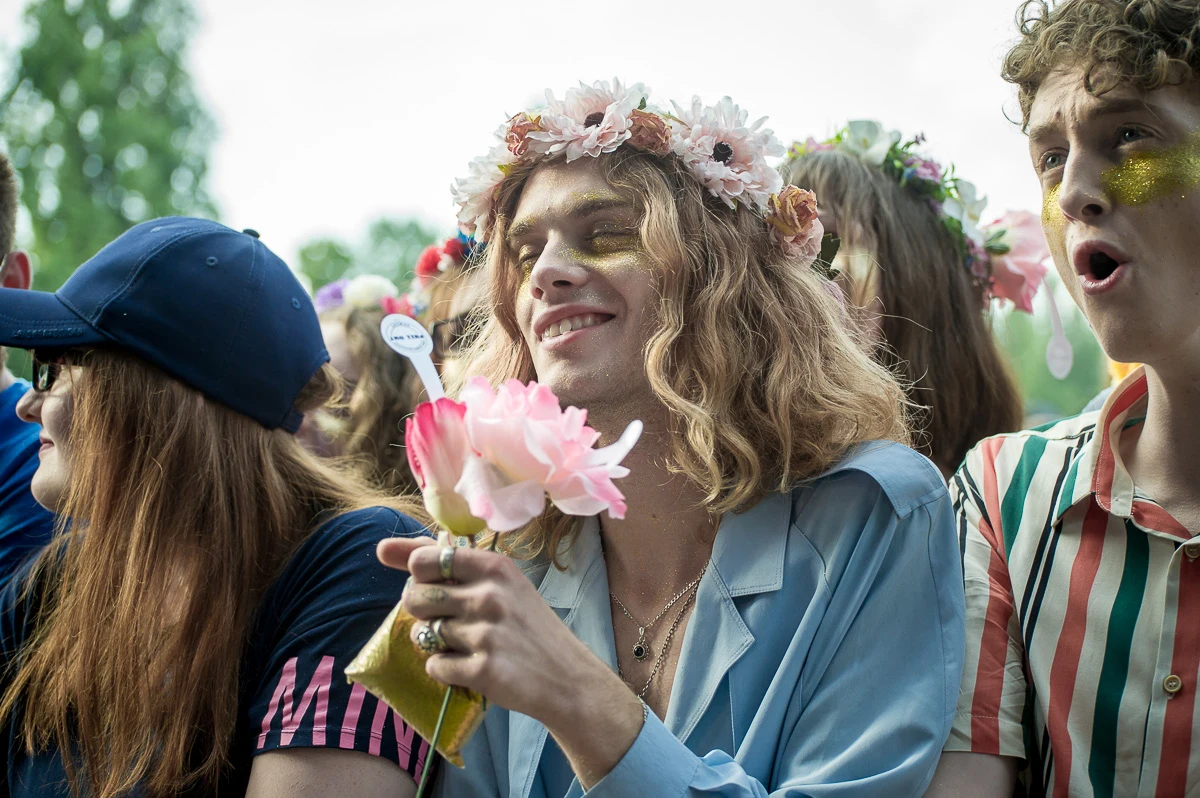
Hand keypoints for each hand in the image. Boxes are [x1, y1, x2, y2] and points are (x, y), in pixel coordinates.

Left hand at [377, 537, 644, 787]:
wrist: (566, 676)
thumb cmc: (527, 624)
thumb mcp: (499, 583)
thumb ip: (443, 562)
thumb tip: (381, 548)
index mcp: (493, 566)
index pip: (424, 560)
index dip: (420, 576)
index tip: (439, 586)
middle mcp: (488, 595)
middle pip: (414, 597)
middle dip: (423, 612)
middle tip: (451, 620)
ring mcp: (485, 634)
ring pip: (422, 635)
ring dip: (436, 643)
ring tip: (465, 645)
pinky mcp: (482, 670)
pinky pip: (434, 667)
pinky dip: (446, 671)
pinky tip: (471, 667)